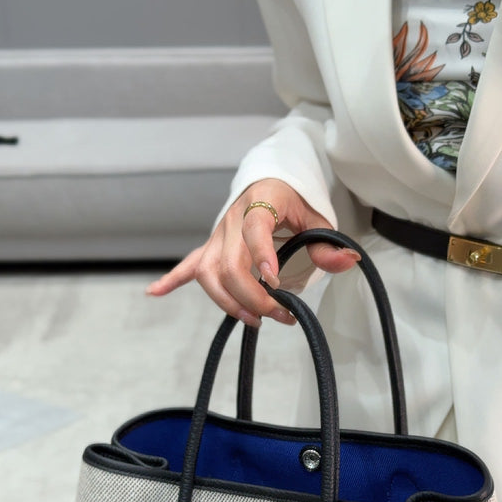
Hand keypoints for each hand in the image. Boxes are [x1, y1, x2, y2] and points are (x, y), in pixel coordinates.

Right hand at [144, 178, 360, 326]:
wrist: (271, 181)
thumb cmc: (294, 202)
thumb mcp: (317, 218)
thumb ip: (328, 243)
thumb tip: (347, 261)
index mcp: (260, 202)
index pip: (255, 230)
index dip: (263, 257)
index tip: (275, 283)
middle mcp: (232, 218)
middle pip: (228, 264)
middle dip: (252, 297)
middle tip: (279, 316)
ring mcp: (217, 235)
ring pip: (208, 272)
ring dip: (227, 301)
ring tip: (253, 320)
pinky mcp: (210, 247)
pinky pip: (188, 264)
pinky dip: (172, 279)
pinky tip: (154, 293)